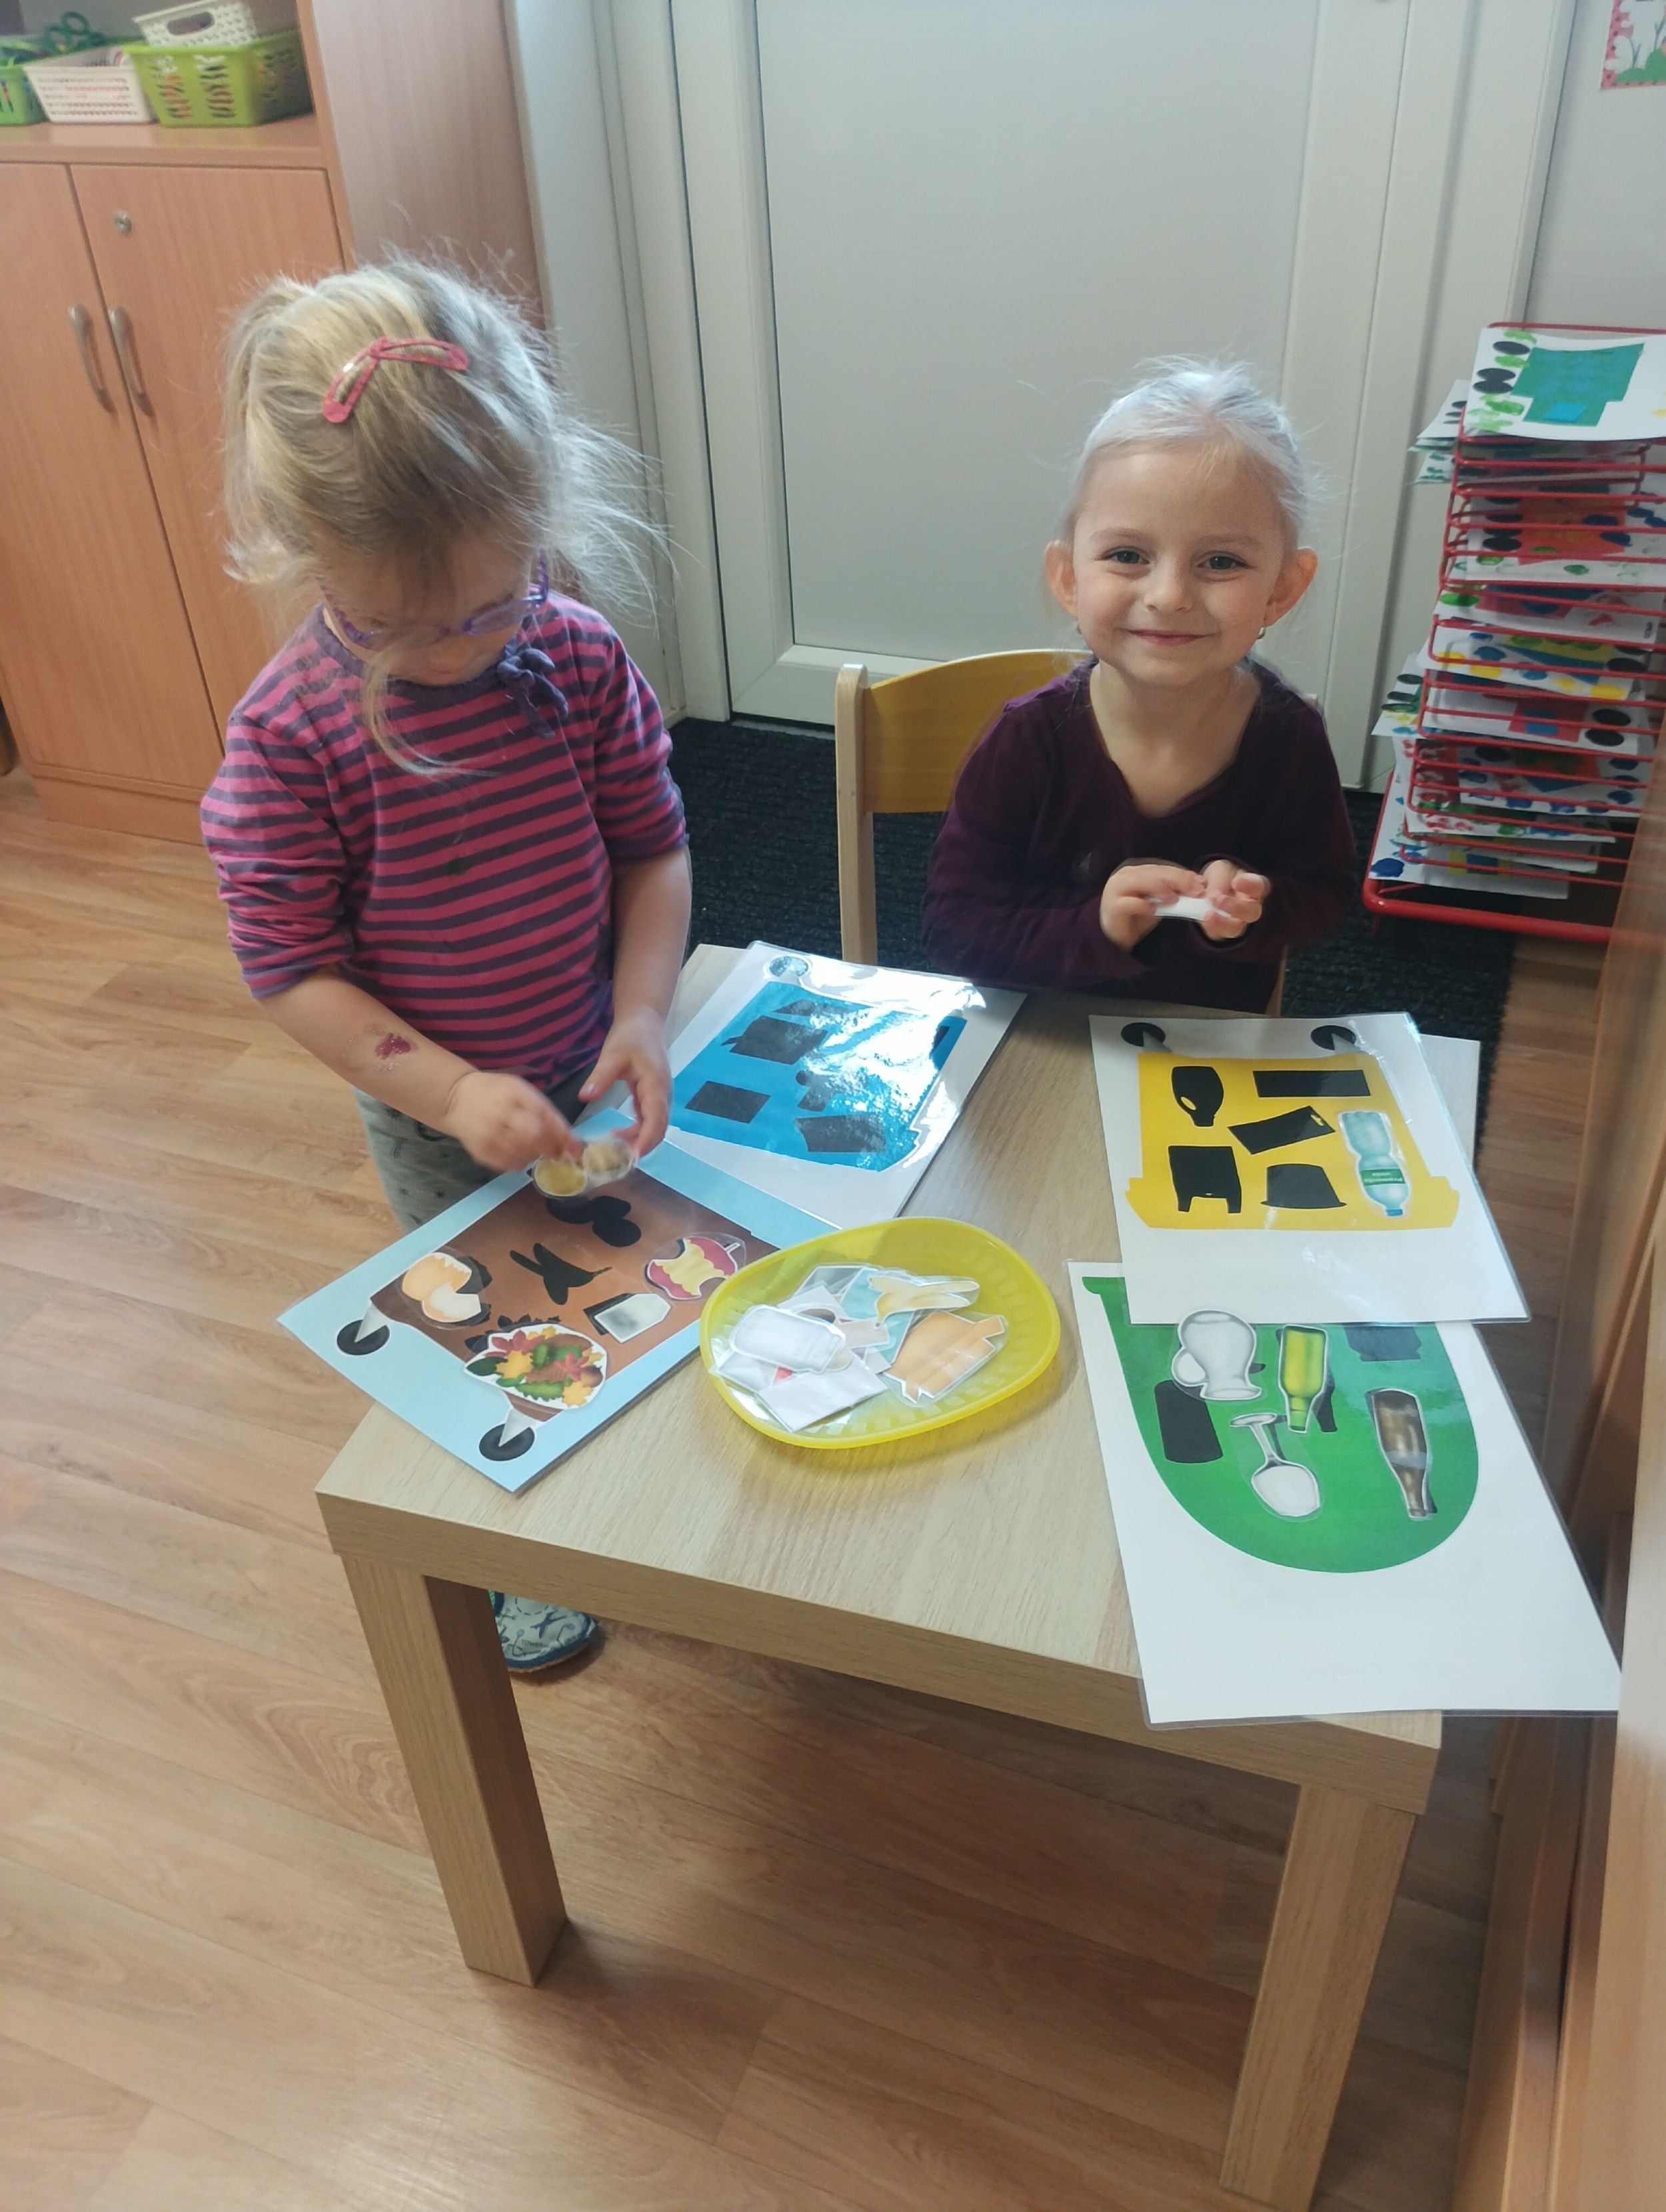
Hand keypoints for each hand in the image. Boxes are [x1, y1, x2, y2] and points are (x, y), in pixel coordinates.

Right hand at [441, 1069, 577, 1173]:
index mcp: (514, 1093)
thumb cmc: (496, 1092)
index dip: (564, 1136)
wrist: (457, 1098)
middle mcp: (500, 1114)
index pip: (545, 1116)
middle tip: (556, 1153)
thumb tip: (569, 1139)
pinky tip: (519, 1153)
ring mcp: (489, 1135)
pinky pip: (510, 1165)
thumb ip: (544, 1110)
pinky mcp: (481, 1152)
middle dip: (551, 1148)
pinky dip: (521, 1163)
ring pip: (524, 1155)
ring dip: (537, 1156)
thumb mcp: (521, 1090)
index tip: (577, 1150)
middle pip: (535, 1138)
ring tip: (535, 1150)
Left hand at [578, 1009, 670, 1154]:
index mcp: (656, 1085)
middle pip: (658, 1129)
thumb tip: (586, 1097)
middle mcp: (662, 1095)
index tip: (632, 1157)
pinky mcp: (652, 1097)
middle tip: (615, 1159)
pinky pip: (648, 1121)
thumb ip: (601, 1076)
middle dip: (641, 1147)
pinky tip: (617, 1135)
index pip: (656, 1120)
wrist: (644, 1022)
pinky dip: (636, 1132)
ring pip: (654, 1127)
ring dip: (637, 1141)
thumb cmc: (631, 1036)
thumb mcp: (613, 1054)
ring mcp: (659, 1097)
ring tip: (611, 1148)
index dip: (646, 1141)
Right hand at [1098, 862, 1207, 950]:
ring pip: (1139, 881)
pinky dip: (1142, 905)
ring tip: (1174, 899)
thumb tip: (1198, 887)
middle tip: (1195, 890)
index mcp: (1137, 871)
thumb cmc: (1137, 916)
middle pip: (1153, 872)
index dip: (1181, 873)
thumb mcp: (1159, 902)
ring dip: (1159, 888)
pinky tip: (1153, 910)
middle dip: (1177, 880)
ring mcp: (1115, 889)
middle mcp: (1125, 875)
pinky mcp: (1111, 906)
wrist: (1115, 937)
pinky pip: (1127, 903)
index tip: (1200, 882)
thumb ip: (1173, 892)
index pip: (1162, 868)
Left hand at [1196, 861, 1268, 941]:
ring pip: (1235, 928)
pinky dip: (1208, 925)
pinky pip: (1217, 933)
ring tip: (1207, 915)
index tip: (1236, 882)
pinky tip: (1201, 918)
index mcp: (1254, 887)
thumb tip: (1213, 896)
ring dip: (1221, 923)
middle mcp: (1250, 907)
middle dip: (1235, 907)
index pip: (1258, 886)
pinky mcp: (1223, 931)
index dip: (1249, 885)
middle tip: (1218, 900)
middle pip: (1251, 912)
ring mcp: (1238, 922)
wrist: (1210, 890)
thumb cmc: (1222, 877)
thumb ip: (1219, 881)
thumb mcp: (1220, 871)